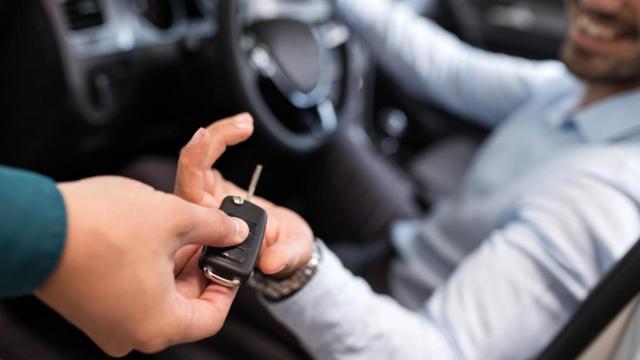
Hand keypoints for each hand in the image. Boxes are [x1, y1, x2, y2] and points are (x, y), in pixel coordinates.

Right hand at [36, 176, 248, 356]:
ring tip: (180, 230)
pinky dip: (148, 270)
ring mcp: (107, 325)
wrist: (34, 224)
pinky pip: (132, 295)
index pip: (211, 317)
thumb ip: (214, 228)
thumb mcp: (174, 218)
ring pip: (158, 298)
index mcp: (158, 325)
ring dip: (174, 266)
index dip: (228, 286)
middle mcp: (132, 335)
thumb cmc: (101, 226)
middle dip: (199, 269)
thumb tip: (235, 232)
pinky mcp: (89, 309)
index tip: (231, 261)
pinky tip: (151, 239)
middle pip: (184, 307)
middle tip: (207, 238)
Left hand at [175, 113, 313, 278]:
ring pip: (196, 161)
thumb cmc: (282, 254)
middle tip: (241, 126)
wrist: (284, 249)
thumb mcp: (289, 256)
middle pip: (189, 173)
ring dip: (218, 135)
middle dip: (208, 143)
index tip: (205, 139)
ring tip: (246, 123)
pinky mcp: (213, 186)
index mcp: (208, 235)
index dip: (193, 165)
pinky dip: (223, 137)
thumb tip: (271, 261)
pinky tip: (244, 126)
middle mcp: (201, 215)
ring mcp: (206, 199)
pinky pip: (208, 157)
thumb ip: (283, 258)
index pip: (190, 198)